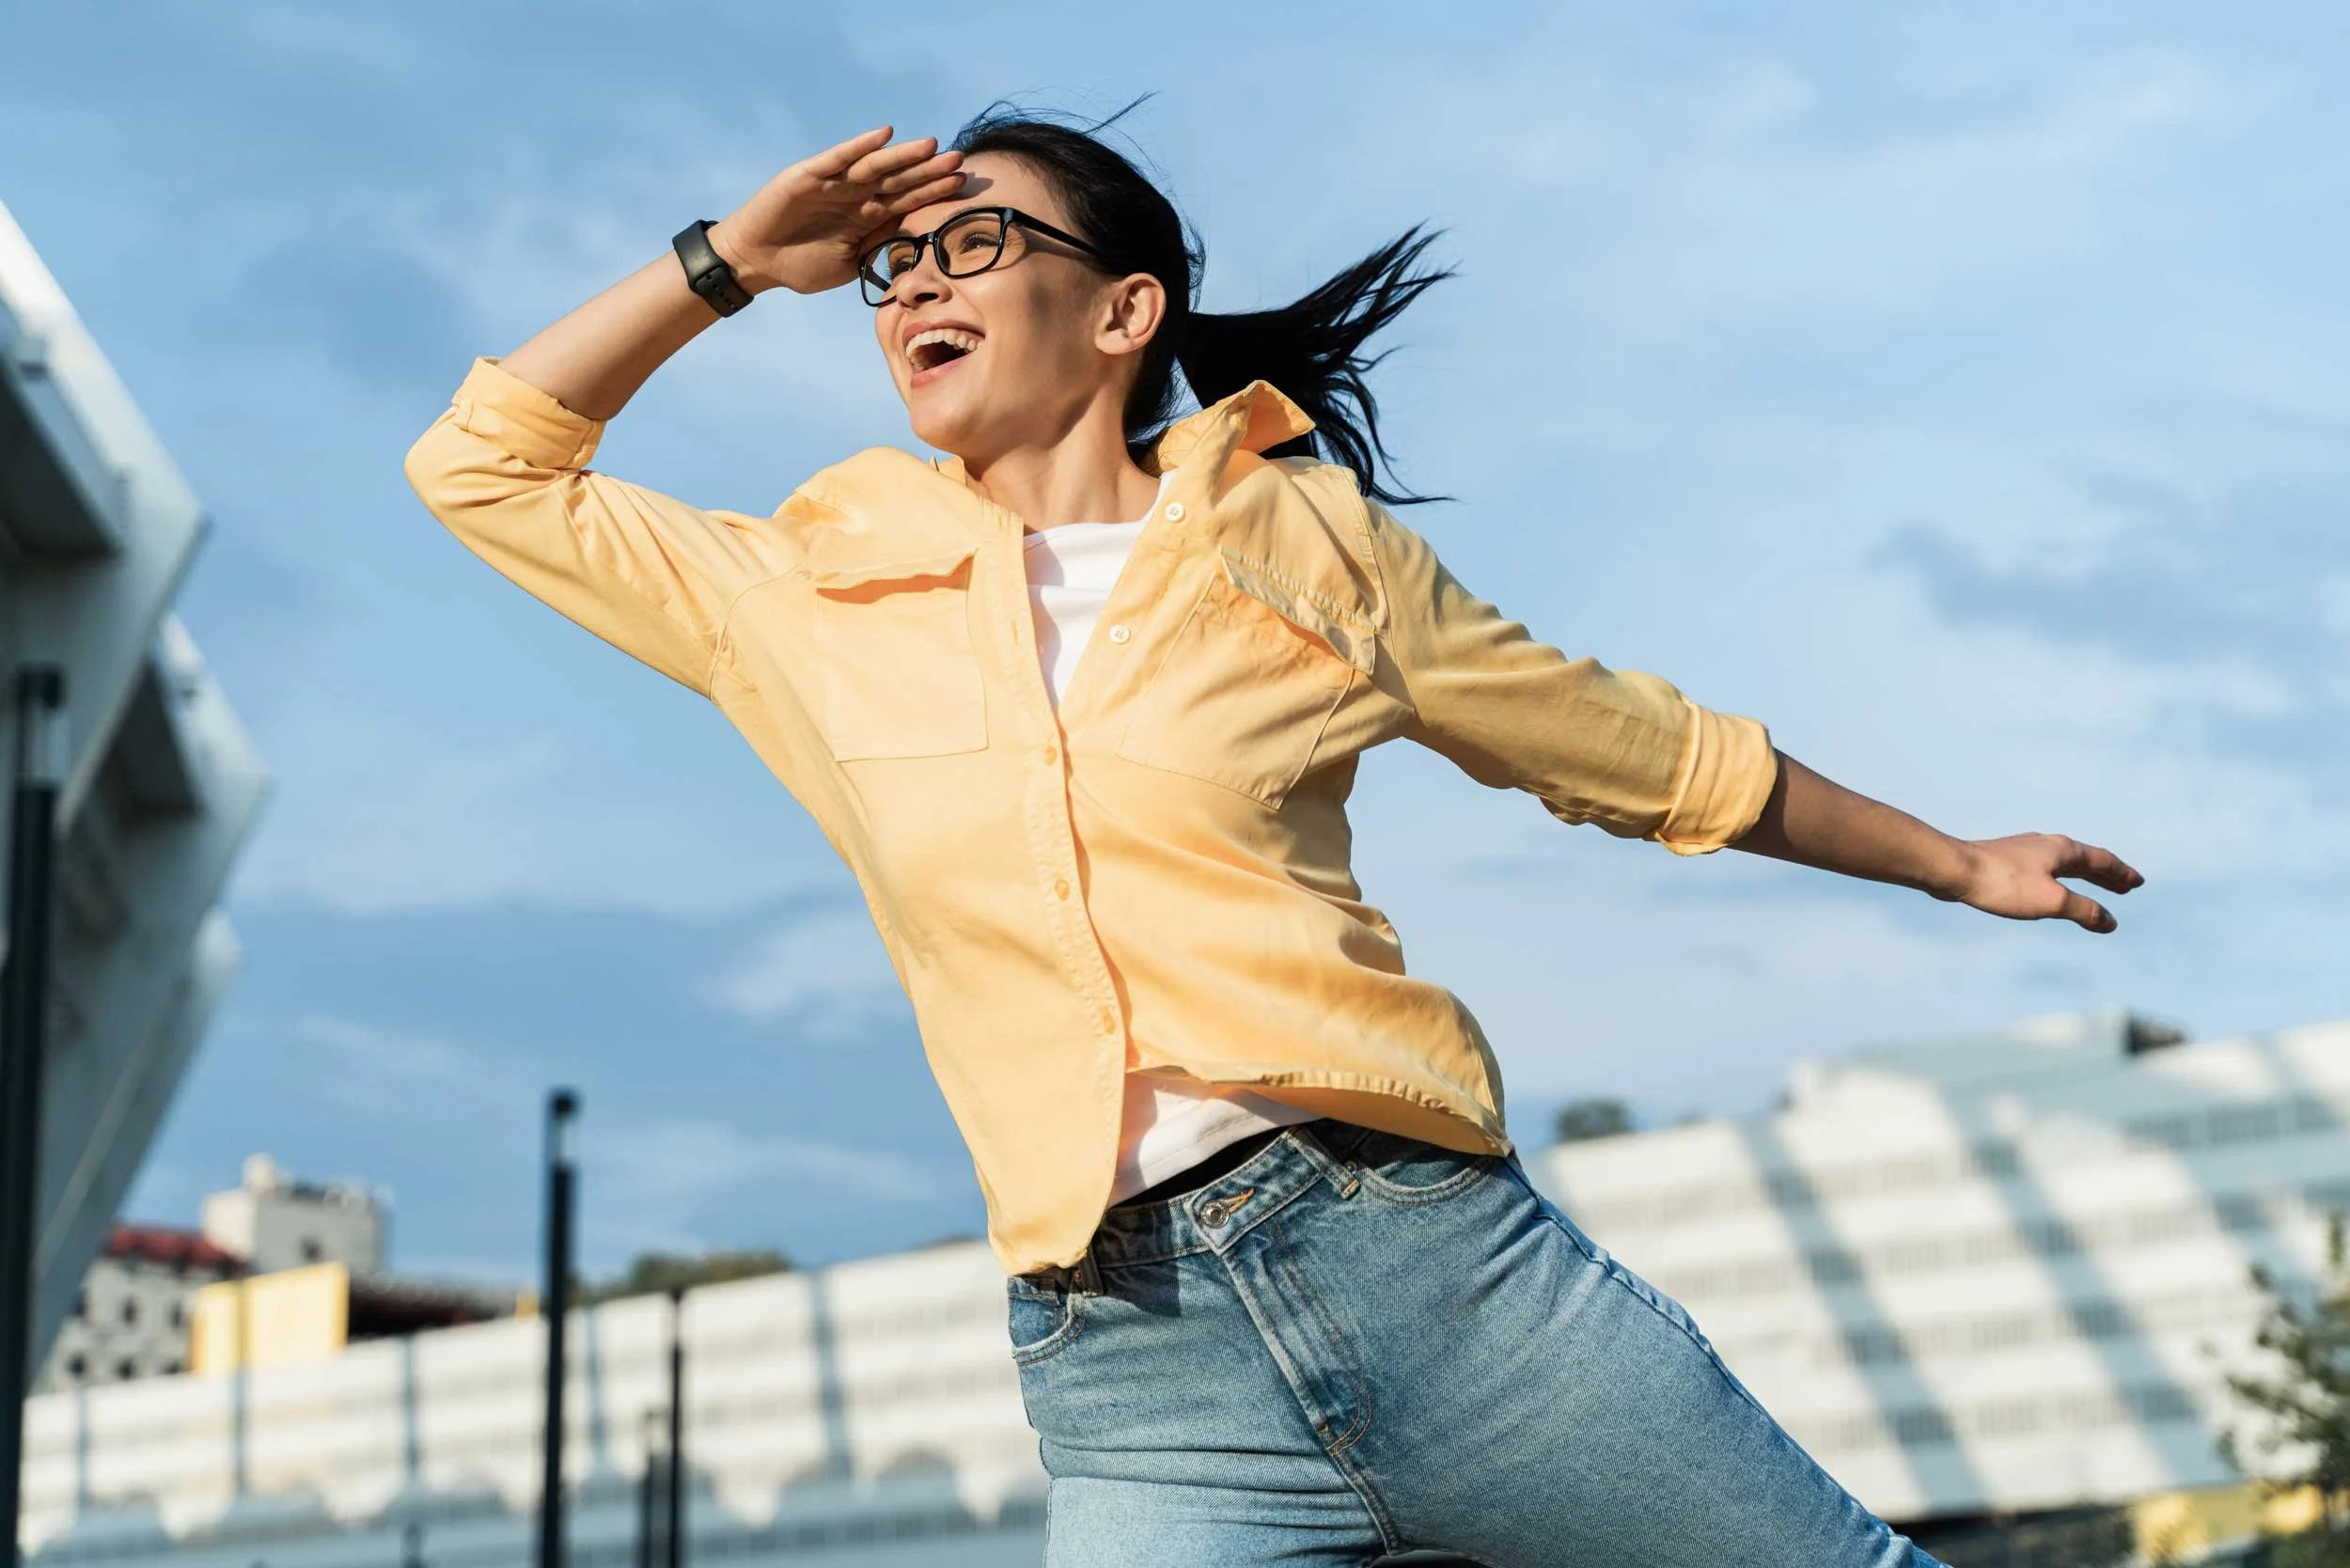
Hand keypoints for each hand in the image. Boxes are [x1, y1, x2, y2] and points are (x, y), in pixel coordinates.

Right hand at [705, 127, 963, 296]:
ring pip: (875, 166)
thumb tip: (915, 240)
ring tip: (931, 146)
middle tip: (959, 160)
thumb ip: (877, 247)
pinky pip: (839, 159)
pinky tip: (884, 135)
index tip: (964, 185)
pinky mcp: (809, 176)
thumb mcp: (848, 264)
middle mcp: (855, 194)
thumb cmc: (800, 266)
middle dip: (929, 171)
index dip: (934, 192)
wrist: (756, 262)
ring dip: (903, 156)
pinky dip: (861, 146)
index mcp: (867, 216)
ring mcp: (833, 183)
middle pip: (899, 179)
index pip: (908, 200)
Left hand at [1940, 833, 2143, 932]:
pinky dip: (2058, 879)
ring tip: (2093, 886)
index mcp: (2063, 850)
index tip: (2137, 882)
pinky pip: (2042, 869)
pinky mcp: (2004, 860)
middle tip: (2124, 887)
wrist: (1954, 869)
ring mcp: (2024, 850)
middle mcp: (2046, 844)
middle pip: (2084, 860)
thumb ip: (2084, 911)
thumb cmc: (2003, 884)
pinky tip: (2047, 886)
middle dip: (2106, 875)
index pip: (2102, 860)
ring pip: (2062, 863)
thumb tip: (2111, 923)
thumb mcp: (2052, 901)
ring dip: (2082, 876)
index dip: (2121, 873)